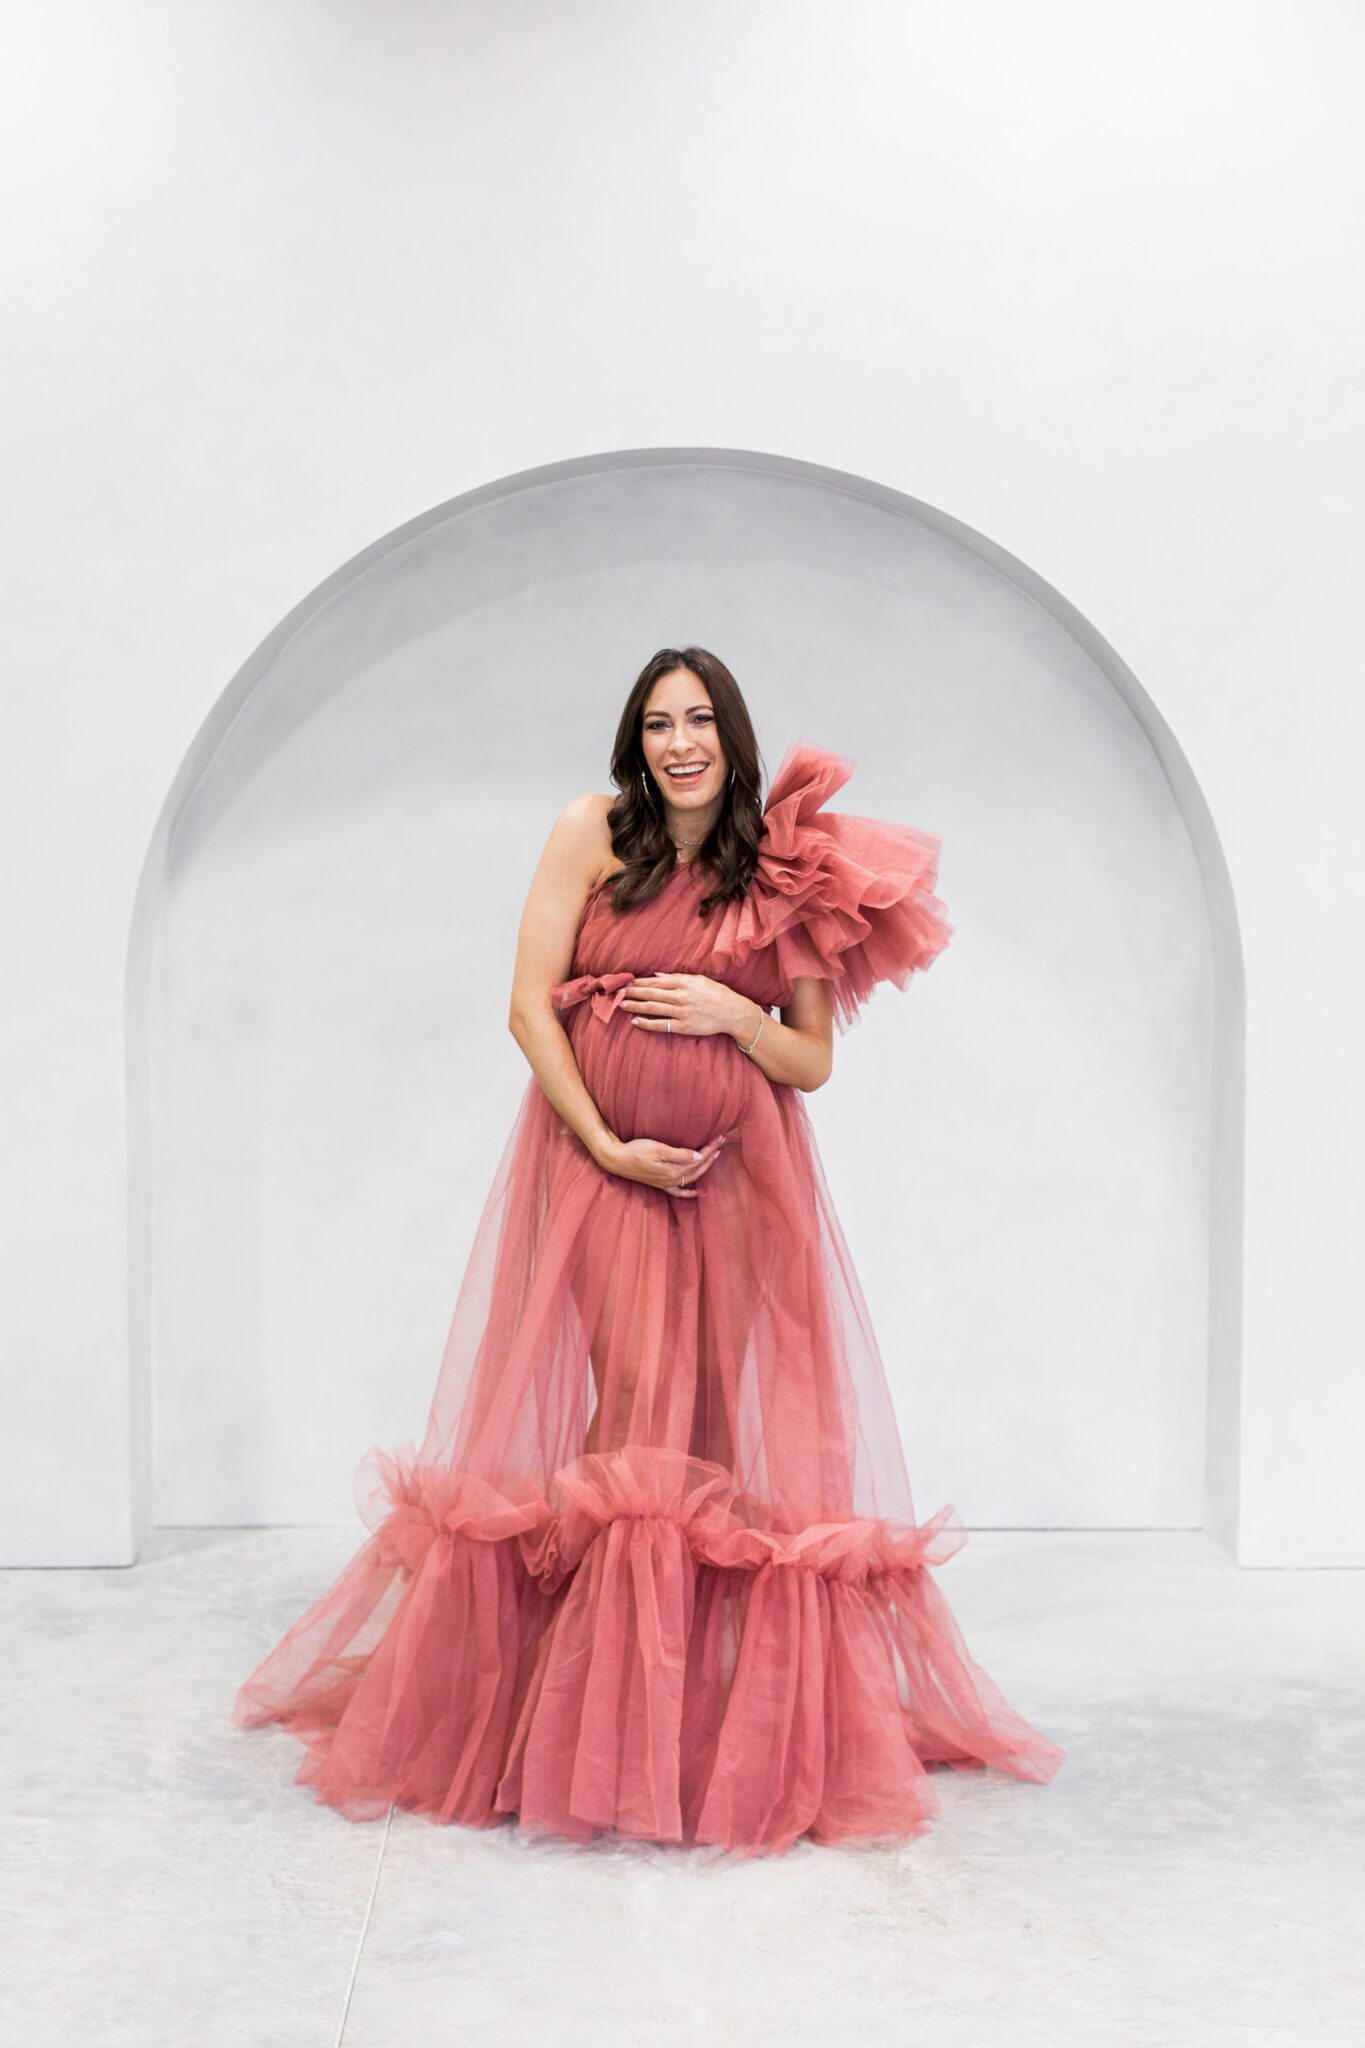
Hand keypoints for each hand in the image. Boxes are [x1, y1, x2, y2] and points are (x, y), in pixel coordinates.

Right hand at [593, 1130, 727, 1198]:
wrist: (617, 1160)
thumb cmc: (636, 1150)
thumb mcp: (658, 1149)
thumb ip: (680, 1154)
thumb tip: (699, 1157)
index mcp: (674, 1170)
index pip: (698, 1159)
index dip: (710, 1149)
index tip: (719, 1138)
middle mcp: (672, 1179)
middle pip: (698, 1168)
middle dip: (711, 1155)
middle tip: (721, 1143)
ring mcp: (666, 1183)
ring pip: (692, 1178)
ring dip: (705, 1168)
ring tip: (715, 1157)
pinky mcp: (660, 1184)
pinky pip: (679, 1192)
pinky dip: (690, 1193)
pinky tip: (698, 1192)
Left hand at [621, 973, 754, 1039]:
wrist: (734, 1013)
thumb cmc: (717, 994)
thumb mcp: (699, 980)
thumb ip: (678, 977)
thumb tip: (657, 976)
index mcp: (684, 983)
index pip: (655, 982)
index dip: (639, 982)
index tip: (627, 982)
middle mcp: (681, 996)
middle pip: (650, 994)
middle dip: (633, 992)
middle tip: (618, 992)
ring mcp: (682, 1012)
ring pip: (652, 1008)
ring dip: (635, 1005)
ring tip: (621, 1004)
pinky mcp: (684, 1027)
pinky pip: (662, 1025)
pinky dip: (647, 1023)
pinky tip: (635, 1021)